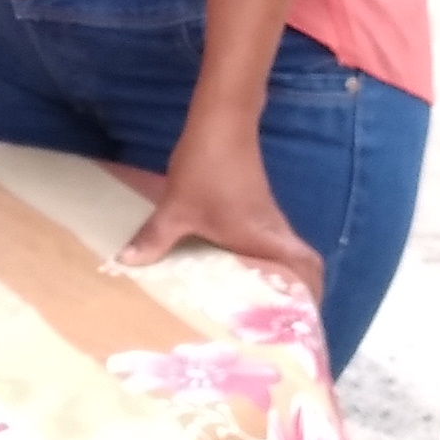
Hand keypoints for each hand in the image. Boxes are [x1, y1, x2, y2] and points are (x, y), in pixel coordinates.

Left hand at [113, 129, 324, 297]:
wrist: (221, 121)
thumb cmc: (207, 168)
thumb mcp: (176, 209)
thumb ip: (155, 239)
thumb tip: (125, 264)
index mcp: (264, 237)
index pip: (308, 267)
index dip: (314, 292)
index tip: (303, 318)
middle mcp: (273, 229)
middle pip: (301, 264)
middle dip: (296, 290)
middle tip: (278, 317)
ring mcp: (266, 215)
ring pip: (282, 251)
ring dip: (276, 273)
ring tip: (255, 303)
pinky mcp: (255, 204)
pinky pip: (266, 238)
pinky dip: (260, 255)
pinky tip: (233, 265)